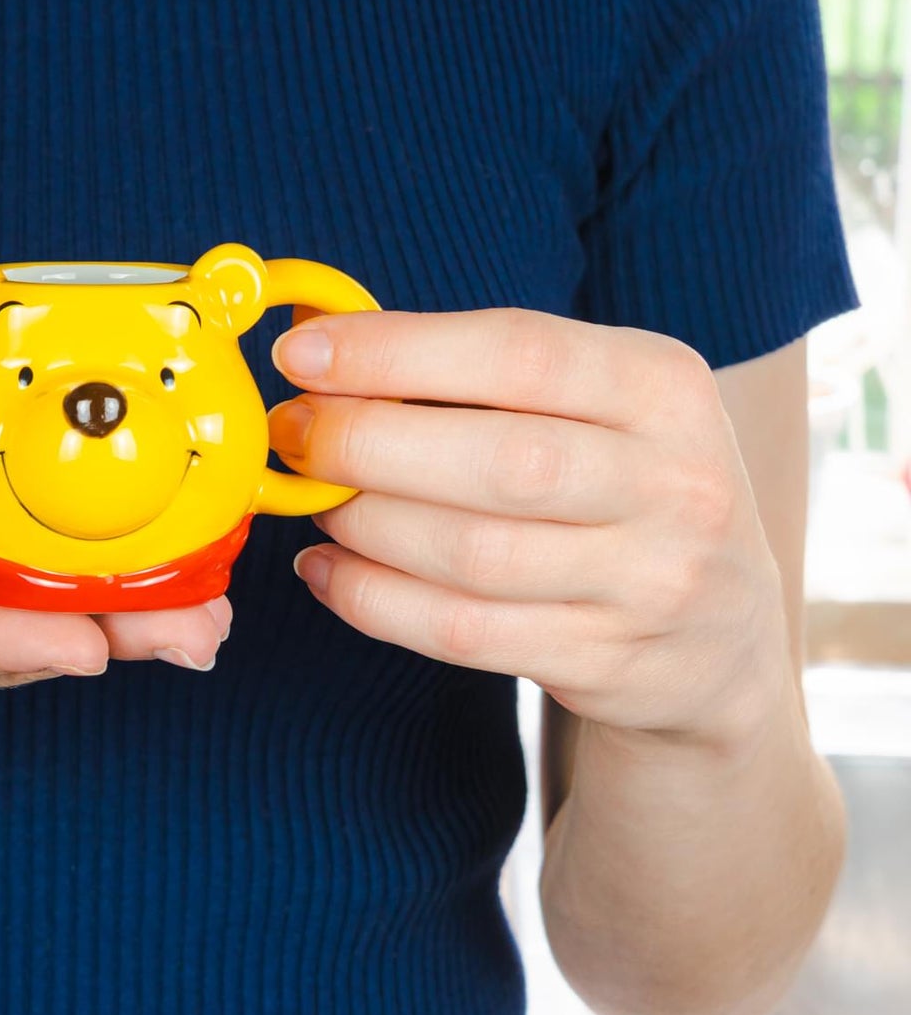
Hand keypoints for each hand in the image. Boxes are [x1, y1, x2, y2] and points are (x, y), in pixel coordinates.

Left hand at [268, 308, 791, 747]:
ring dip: (363, 525)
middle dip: (365, 444)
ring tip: (312, 503)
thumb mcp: (594, 409)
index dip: (395, 351)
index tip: (300, 355)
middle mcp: (678, 482)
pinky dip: (373, 599)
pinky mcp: (612, 663)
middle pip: (496, 459)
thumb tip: (318, 353)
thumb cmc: (617, 490)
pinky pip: (463, 631)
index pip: (520, 353)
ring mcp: (653, 582)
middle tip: (292, 436)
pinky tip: (327, 571)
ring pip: (470, 554)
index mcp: (664, 387)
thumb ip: (478, 377)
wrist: (720, 639)